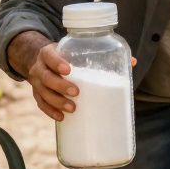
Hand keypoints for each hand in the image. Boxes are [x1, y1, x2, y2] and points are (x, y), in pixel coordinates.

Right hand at [8, 30, 135, 121]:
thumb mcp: (77, 51)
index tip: (68, 69)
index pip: (50, 56)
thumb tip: (133, 62)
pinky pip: (41, 105)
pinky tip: (62, 118)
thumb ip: (100, 55)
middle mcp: (40, 68)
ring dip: (56, 102)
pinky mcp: (37, 95)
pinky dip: (50, 112)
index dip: (57, 62)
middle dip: (60, 86)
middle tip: (76, 92)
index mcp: (49, 53)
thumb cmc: (66, 56)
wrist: (41, 61)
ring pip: (42, 93)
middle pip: (46, 77)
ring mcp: (36, 83)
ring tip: (72, 109)